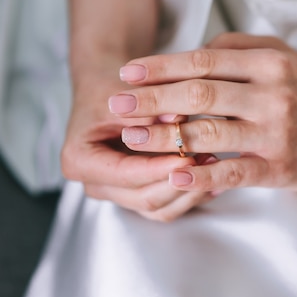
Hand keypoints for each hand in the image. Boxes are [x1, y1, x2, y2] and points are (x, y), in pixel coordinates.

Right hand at [61, 70, 215, 221]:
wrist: (113, 90)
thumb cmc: (114, 87)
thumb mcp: (126, 92)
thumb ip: (149, 108)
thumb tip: (178, 118)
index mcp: (80, 161)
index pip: (125, 173)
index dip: (159, 168)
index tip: (188, 157)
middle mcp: (96, 184)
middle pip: (144, 197)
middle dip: (180, 181)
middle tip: (210, 159)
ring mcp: (119, 195)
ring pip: (160, 208)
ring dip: (191, 190)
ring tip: (216, 166)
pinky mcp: (140, 196)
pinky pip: (170, 206)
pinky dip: (193, 194)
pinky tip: (216, 179)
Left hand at [110, 33, 296, 191]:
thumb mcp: (282, 56)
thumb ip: (238, 48)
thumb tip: (191, 54)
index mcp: (269, 64)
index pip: (204, 61)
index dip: (162, 67)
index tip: (129, 73)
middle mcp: (272, 95)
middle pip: (199, 95)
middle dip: (151, 100)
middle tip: (117, 105)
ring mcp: (276, 133)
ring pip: (209, 134)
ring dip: (164, 138)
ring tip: (132, 138)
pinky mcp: (280, 167)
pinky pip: (233, 172)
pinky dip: (201, 176)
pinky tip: (174, 176)